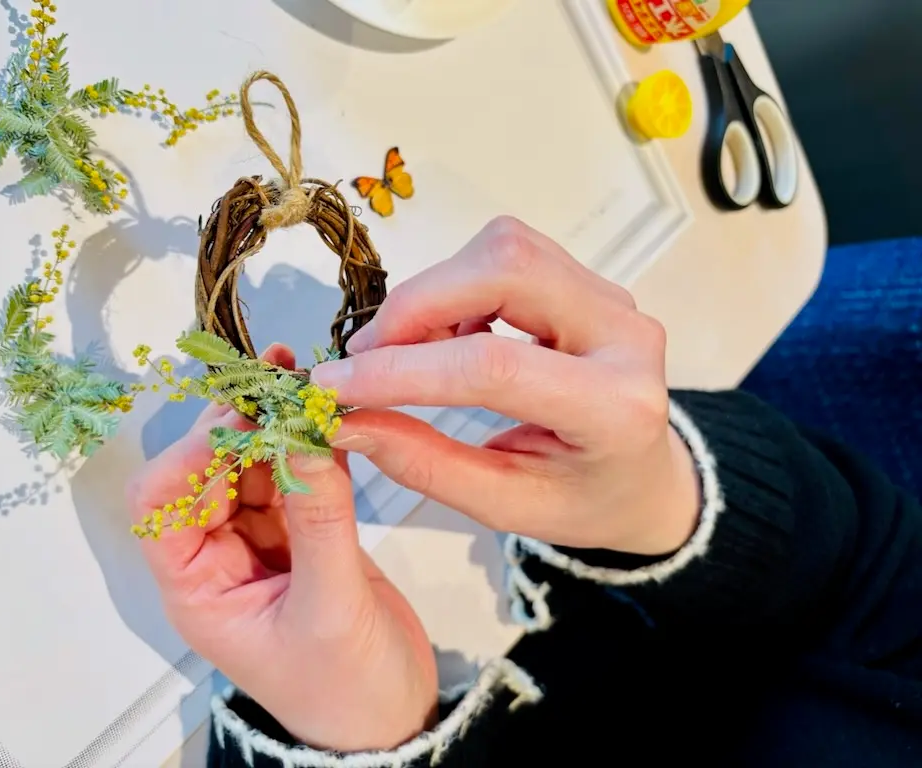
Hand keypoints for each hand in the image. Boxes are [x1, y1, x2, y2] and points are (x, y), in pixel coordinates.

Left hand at [127, 345, 436, 752]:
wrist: (390, 719)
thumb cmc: (343, 691)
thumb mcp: (328, 610)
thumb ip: (319, 521)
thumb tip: (305, 436)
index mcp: (198, 587)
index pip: (162, 505)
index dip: (190, 455)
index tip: (240, 417)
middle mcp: (220, 557)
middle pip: (208, 471)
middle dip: (237, 423)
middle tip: (276, 380)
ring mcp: (262, 539)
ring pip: (253, 462)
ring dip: (275, 423)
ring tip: (302, 382)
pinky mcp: (303, 530)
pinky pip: (296, 471)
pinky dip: (309, 442)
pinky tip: (325, 415)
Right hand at [311, 216, 699, 555]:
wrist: (643, 478)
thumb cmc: (582, 501)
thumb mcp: (506, 506)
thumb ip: (426, 464)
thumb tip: (345, 421)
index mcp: (616, 409)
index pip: (494, 366)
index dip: (403, 370)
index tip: (335, 384)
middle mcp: (625, 336)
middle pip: (505, 269)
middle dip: (416, 306)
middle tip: (365, 359)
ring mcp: (612, 298)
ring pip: (504, 249)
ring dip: (434, 294)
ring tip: (407, 353)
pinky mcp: (587, 281)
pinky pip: (507, 254)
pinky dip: (455, 287)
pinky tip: (446, 336)